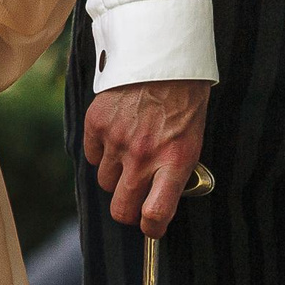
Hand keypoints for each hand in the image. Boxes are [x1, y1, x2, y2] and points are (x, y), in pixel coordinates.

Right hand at [83, 79, 209, 238]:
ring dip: (115, 177)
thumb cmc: (184, 99)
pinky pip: (92, 156)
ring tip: (129, 154)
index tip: (152, 227)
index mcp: (174, 159)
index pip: (156, 213)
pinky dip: (101, 153)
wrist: (164, 56)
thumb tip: (156, 201)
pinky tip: (116, 136)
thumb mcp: (192, 139)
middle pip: (122, 209)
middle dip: (128, 211)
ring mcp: (117, 140)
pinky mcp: (97, 124)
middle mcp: (143, 155)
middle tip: (134, 202)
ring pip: (104, 183)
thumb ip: (174, 171)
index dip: (152, 228)